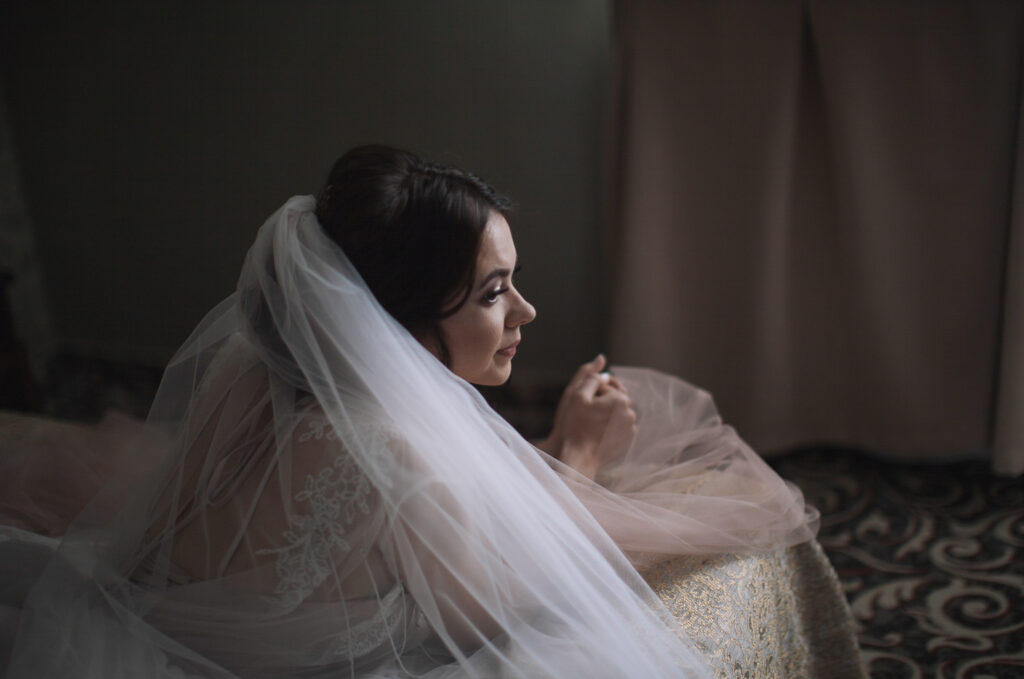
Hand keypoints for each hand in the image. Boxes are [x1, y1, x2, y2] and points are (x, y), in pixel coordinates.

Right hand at [538, 355, 637, 478]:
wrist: (580, 457)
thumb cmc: (576, 426)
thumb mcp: (577, 396)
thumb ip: (591, 377)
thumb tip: (604, 368)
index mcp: (619, 399)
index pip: (603, 387)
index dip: (589, 393)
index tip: (580, 405)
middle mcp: (629, 412)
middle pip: (612, 400)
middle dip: (600, 404)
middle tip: (584, 415)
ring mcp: (631, 428)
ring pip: (616, 414)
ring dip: (606, 416)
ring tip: (590, 425)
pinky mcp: (629, 441)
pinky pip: (619, 428)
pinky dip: (611, 428)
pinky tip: (597, 434)